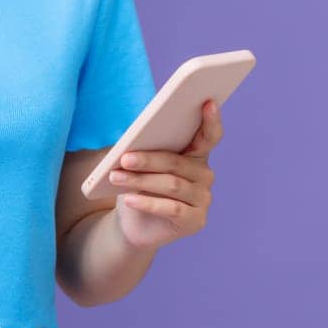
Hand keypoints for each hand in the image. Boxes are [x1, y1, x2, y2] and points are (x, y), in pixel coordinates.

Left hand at [109, 99, 221, 249]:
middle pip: (177, 163)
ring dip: (140, 181)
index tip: (207, 102)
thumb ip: (147, 148)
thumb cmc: (139, 186)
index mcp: (196, 155)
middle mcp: (205, 176)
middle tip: (124, 158)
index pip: (209, 136)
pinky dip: (147, 203)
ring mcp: (203, 200)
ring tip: (116, 177)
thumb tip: (137, 139)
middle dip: (148, 159)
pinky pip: (171, 209)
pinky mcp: (195, 221)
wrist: (135, 224)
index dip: (211, 120)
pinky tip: (129, 199)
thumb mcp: (142, 165)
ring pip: (171, 185)